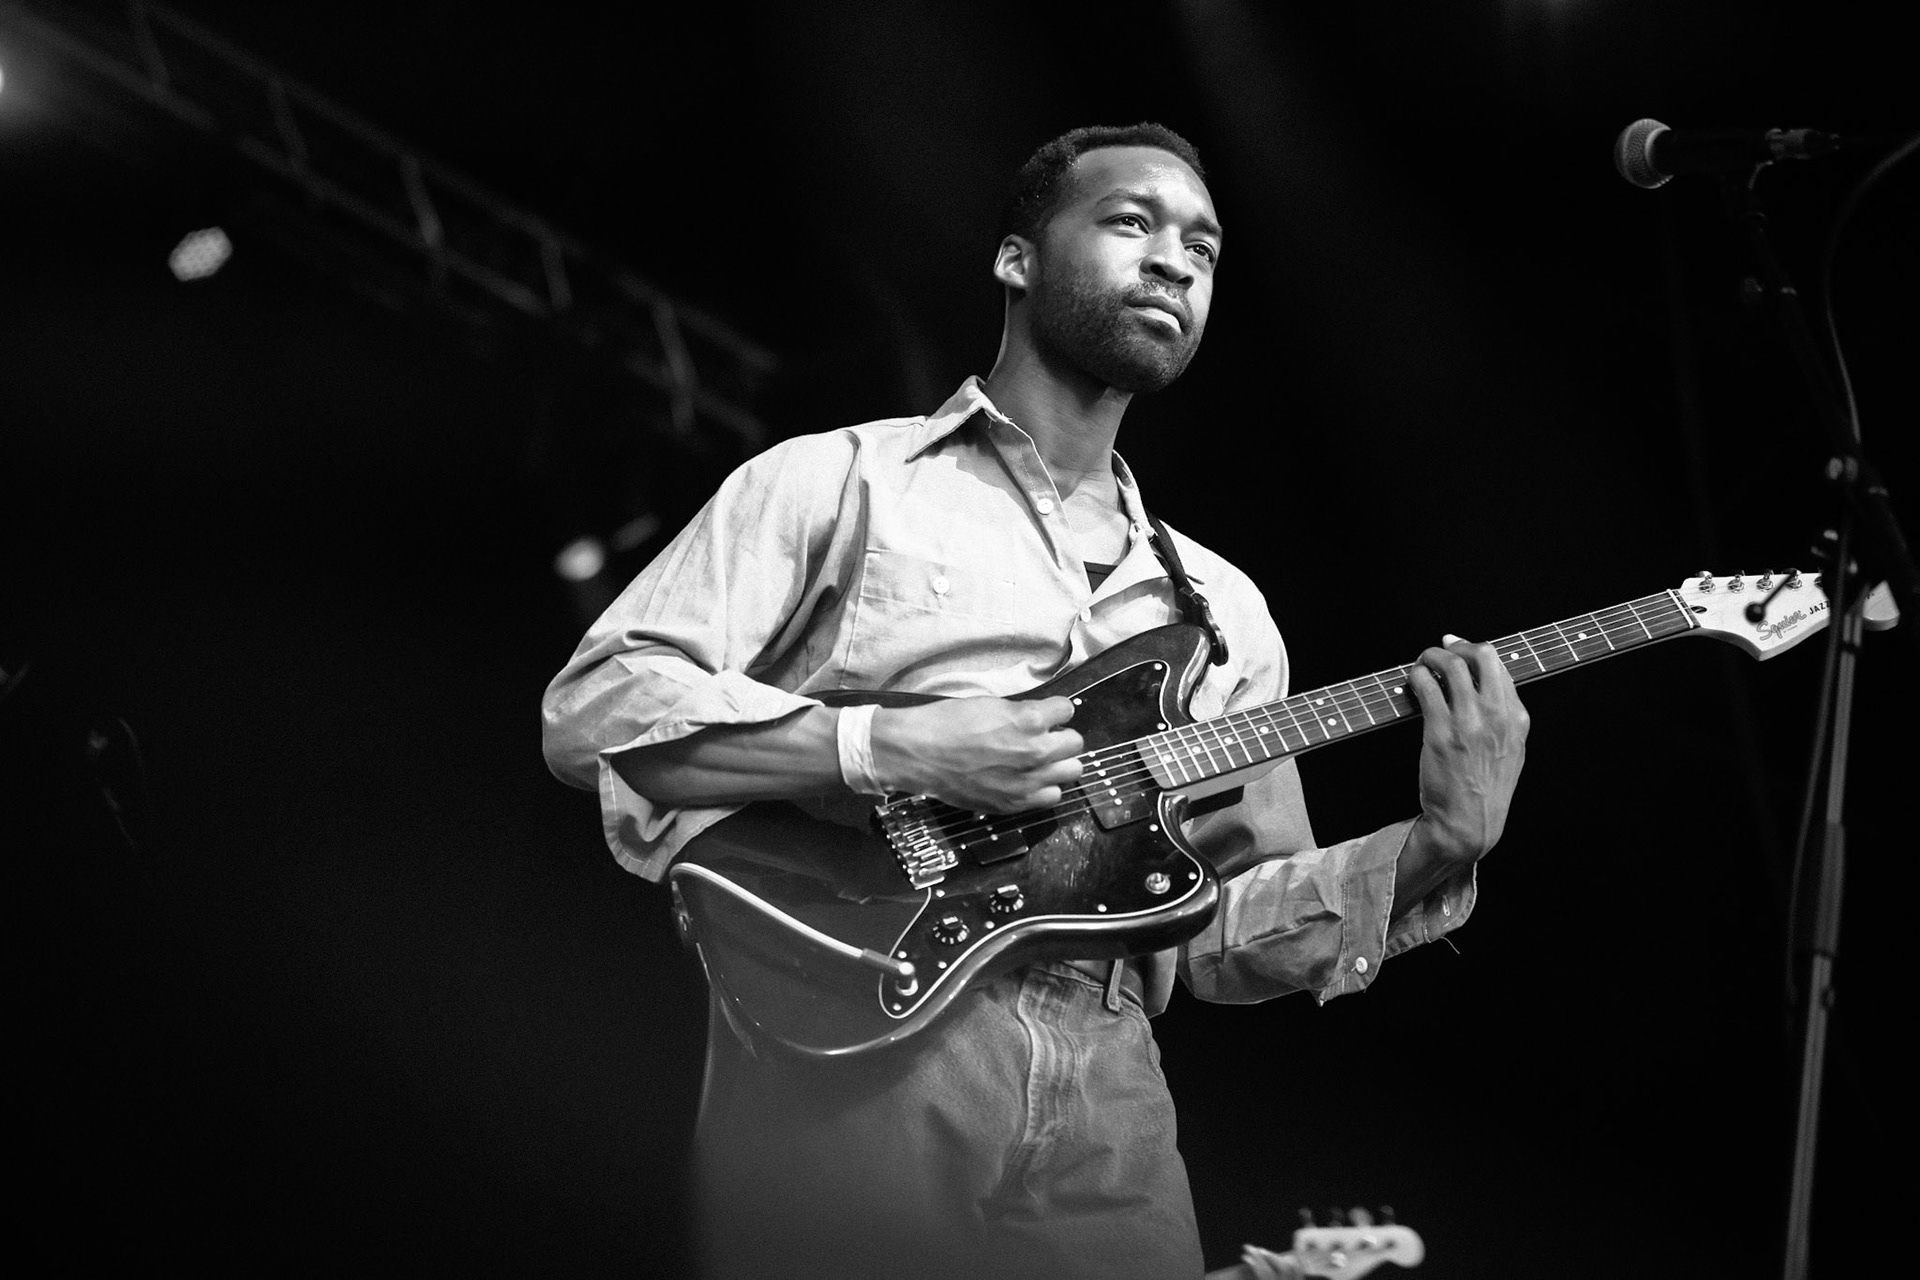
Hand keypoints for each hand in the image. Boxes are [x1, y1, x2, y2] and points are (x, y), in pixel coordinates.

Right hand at [871, 695, 1083, 812]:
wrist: (920, 754)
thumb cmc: (948, 723)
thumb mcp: (992, 705)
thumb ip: (1023, 714)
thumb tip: (1041, 720)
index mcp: (1030, 720)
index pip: (1066, 711)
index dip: (1055, 712)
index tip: (1046, 715)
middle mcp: (1036, 751)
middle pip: (1075, 744)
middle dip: (1059, 738)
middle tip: (1042, 738)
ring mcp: (1028, 781)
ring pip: (1071, 771)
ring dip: (1057, 764)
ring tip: (1037, 761)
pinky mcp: (1017, 802)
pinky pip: (1052, 796)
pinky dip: (1044, 787)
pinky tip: (1027, 779)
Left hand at [1405, 633, 1528, 863]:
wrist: (1468, 823)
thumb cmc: (1486, 789)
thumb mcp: (1511, 750)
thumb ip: (1504, 717)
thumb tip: (1484, 683)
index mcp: (1518, 718)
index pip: (1500, 666)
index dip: (1474, 651)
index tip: (1458, 647)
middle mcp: (1497, 715)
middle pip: (1482, 654)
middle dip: (1457, 645)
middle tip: (1441, 651)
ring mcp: (1469, 722)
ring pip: (1450, 664)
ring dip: (1431, 656)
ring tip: (1421, 664)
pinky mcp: (1440, 731)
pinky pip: (1425, 686)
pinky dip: (1416, 677)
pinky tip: (1412, 683)